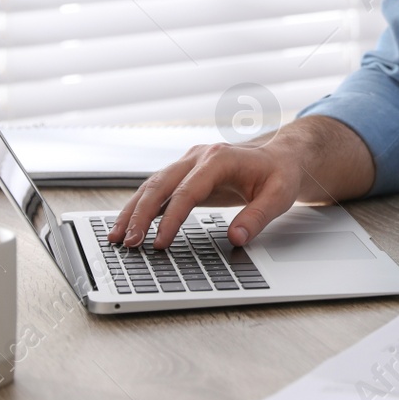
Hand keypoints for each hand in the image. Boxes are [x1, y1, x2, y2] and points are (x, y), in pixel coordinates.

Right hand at [105, 116, 375, 249]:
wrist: (281, 156)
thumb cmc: (280, 174)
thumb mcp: (279, 196)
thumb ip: (258, 217)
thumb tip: (236, 238)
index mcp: (219, 159)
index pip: (188, 191)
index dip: (172, 218)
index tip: (159, 242)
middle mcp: (198, 157)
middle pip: (160, 184)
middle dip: (141, 214)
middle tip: (129, 243)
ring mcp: (189, 163)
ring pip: (153, 185)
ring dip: (133, 210)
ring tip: (117, 237)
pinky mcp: (185, 174)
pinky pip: (158, 189)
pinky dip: (141, 206)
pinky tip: (128, 225)